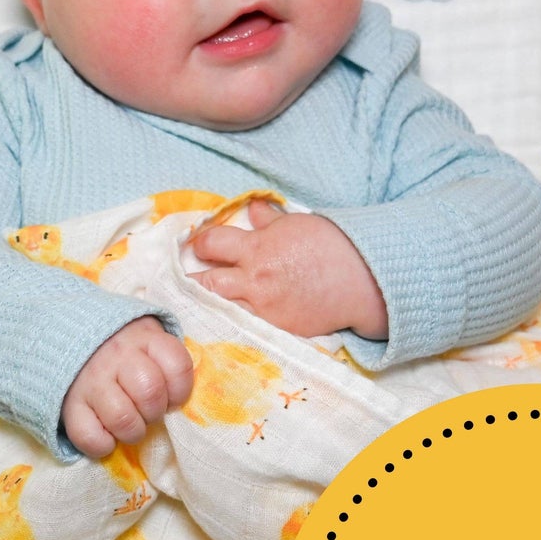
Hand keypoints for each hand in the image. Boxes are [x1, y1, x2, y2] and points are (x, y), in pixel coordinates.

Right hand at [61, 316, 194, 459]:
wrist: (73, 335)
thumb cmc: (125, 349)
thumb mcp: (150, 340)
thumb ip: (168, 362)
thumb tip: (181, 403)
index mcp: (145, 338)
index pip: (177, 366)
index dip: (180, 391)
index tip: (171, 398)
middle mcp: (117, 356)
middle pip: (150, 393)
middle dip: (155, 412)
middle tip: (147, 411)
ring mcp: (91, 380)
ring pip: (122, 418)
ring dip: (133, 431)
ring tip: (130, 425)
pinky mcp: (70, 404)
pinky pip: (89, 436)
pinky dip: (102, 445)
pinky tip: (106, 435)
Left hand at [186, 199, 388, 339]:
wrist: (363, 279)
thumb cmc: (332, 246)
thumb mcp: (297, 224)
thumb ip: (269, 221)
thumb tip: (253, 209)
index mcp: (257, 248)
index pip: (211, 244)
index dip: (201, 244)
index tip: (197, 246)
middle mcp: (253, 280)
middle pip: (203, 283)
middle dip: (187, 281)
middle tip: (177, 282)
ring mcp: (262, 309)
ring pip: (217, 309)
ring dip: (202, 306)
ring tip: (188, 306)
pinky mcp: (275, 329)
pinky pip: (241, 328)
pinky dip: (229, 325)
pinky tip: (217, 325)